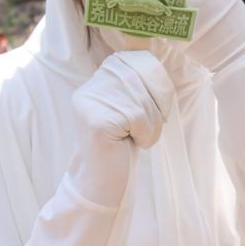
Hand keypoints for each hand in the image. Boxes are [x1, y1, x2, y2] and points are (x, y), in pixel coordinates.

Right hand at [69, 51, 173, 205]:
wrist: (103, 183)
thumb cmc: (122, 146)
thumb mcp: (128, 109)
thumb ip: (135, 85)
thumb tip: (157, 64)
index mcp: (93, 83)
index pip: (130, 61)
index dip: (153, 80)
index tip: (156, 105)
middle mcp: (87, 91)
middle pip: (139, 79)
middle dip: (156, 105)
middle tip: (148, 127)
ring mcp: (89, 106)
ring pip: (142, 101)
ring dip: (152, 124)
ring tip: (140, 137)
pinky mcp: (96, 123)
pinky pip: (138, 118)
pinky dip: (147, 134)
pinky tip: (135, 144)